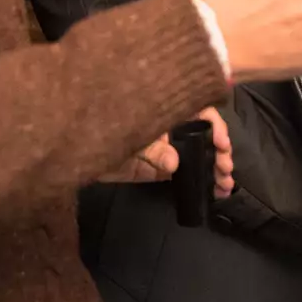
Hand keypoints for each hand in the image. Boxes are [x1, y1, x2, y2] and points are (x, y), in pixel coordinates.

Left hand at [99, 107, 233, 197]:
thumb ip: (150, 149)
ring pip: (201, 155)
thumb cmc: (101, 129)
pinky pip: (188, 173)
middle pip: (205, 135)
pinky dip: (204, 181)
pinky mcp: (161, 169)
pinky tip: (217, 191)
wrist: (75, 151)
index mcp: (165, 110)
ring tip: (226, 185)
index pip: (200, 111)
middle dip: (220, 152)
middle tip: (226, 170)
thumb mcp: (127, 135)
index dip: (215, 125)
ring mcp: (168, 148)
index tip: (221, 144)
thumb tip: (174, 163)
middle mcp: (171, 126)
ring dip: (217, 168)